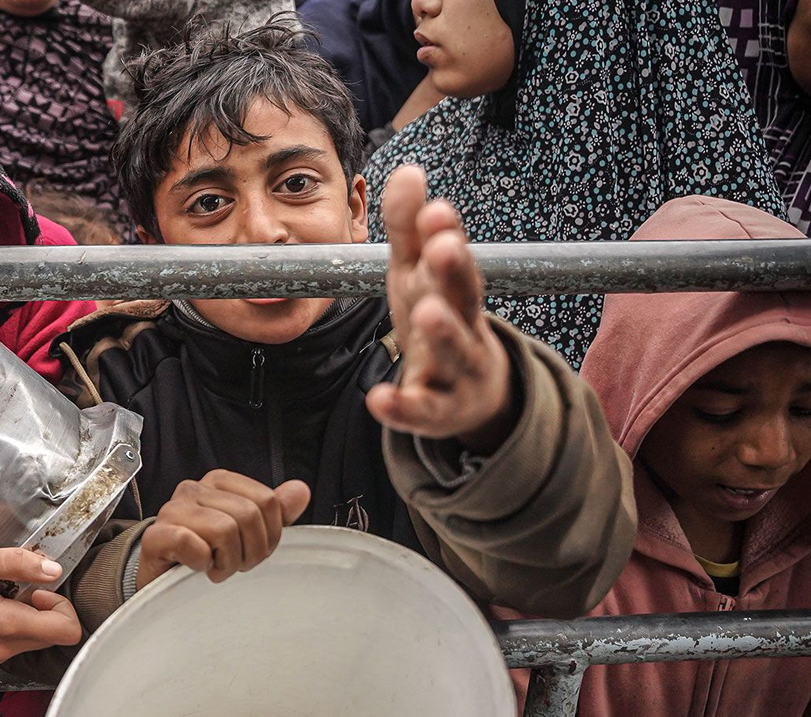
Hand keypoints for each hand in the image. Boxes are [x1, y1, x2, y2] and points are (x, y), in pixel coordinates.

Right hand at [0, 548, 81, 664]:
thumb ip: (16, 564)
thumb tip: (54, 570)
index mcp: (2, 627)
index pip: (66, 631)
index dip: (61, 605)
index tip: (35, 587)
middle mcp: (1, 650)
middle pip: (53, 636)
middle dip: (45, 608)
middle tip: (15, 585)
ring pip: (36, 639)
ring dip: (28, 614)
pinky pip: (16, 641)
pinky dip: (13, 622)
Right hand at [136, 470, 309, 588]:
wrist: (162, 581)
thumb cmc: (205, 555)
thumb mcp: (245, 532)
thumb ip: (274, 511)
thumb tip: (300, 490)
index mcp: (219, 482)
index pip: (267, 500)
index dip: (269, 535)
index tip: (252, 550)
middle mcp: (194, 489)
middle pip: (248, 516)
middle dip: (250, 551)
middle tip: (234, 564)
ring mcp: (172, 510)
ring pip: (224, 530)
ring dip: (226, 561)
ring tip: (215, 567)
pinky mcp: (156, 535)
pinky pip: (189, 542)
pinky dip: (200, 562)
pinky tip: (196, 567)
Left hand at [367, 166, 516, 453]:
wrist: (472, 392)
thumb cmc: (437, 316)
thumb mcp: (417, 274)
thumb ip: (408, 228)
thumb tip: (407, 169)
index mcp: (453, 289)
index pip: (452, 258)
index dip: (445, 235)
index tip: (437, 208)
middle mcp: (464, 325)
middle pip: (465, 298)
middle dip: (455, 271)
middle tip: (443, 246)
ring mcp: (456, 370)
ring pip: (455, 351)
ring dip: (442, 331)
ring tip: (425, 312)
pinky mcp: (439, 410)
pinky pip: (423, 410)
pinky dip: (404, 406)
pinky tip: (380, 399)